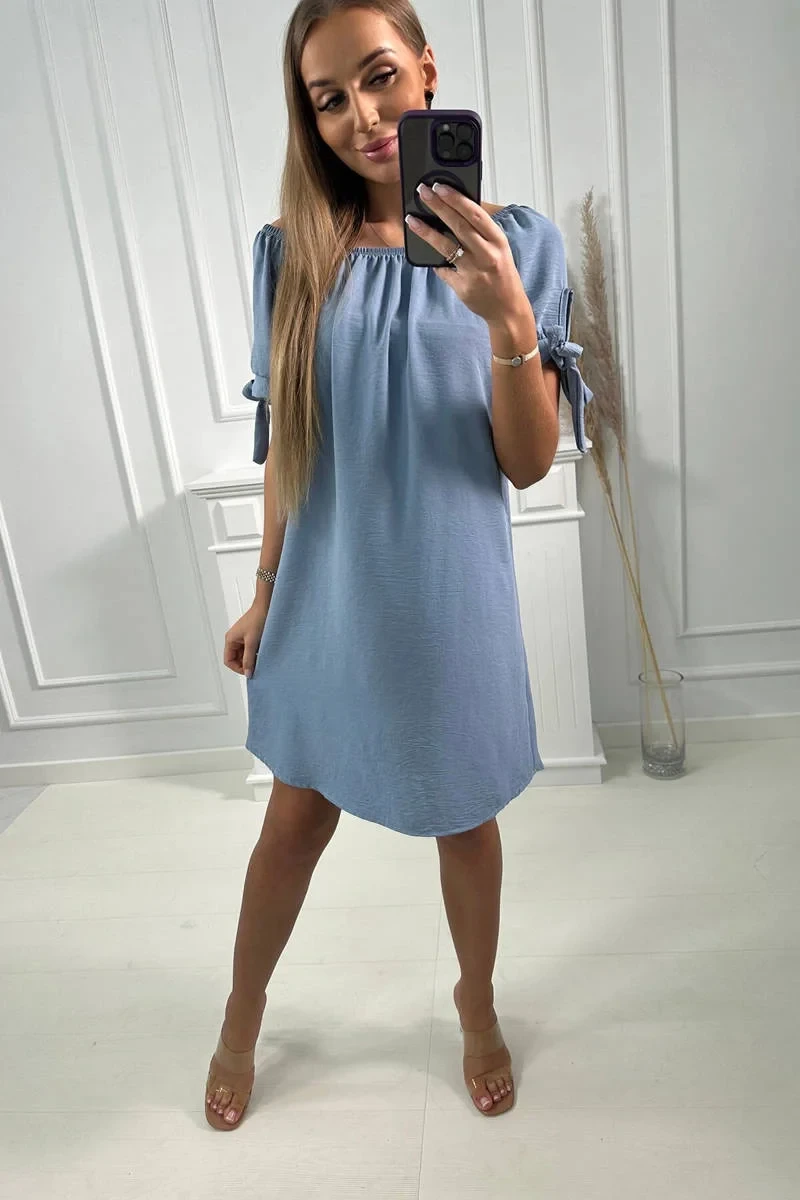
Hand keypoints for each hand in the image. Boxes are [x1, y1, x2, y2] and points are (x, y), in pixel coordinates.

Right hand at [223, 604, 267, 678]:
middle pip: (236, 659)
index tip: (250, 671)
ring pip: (244, 654)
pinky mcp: (250, 636)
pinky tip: (263, 651)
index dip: (238, 668)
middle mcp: (234, 639)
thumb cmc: (258, 619)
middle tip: (257, 666)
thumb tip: (248, 673)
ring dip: (252, 658)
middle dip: (245, 663)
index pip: (228, 661)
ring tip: (261, 657)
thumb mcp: (252, 642)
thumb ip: (249, 659)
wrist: (267, 606)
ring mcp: (242, 637)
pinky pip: (250, 649)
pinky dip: (255, 652)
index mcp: (230, 639)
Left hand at [406, 183, 530, 325]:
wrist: (508, 308)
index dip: (456, 198)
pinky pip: (443, 269)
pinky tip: (424, 251)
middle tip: (422, 192)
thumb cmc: (501, 274)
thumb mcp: (499, 248)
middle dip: (438, 206)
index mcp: (498, 240)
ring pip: (446, 246)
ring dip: (426, 231)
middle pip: (458, 225)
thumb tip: (455, 210)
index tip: (440, 187)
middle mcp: (487, 254)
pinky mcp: (462, 286)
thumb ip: (481, 232)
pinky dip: (434, 260)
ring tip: (411, 220)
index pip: (475, 213)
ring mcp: (474, 271)